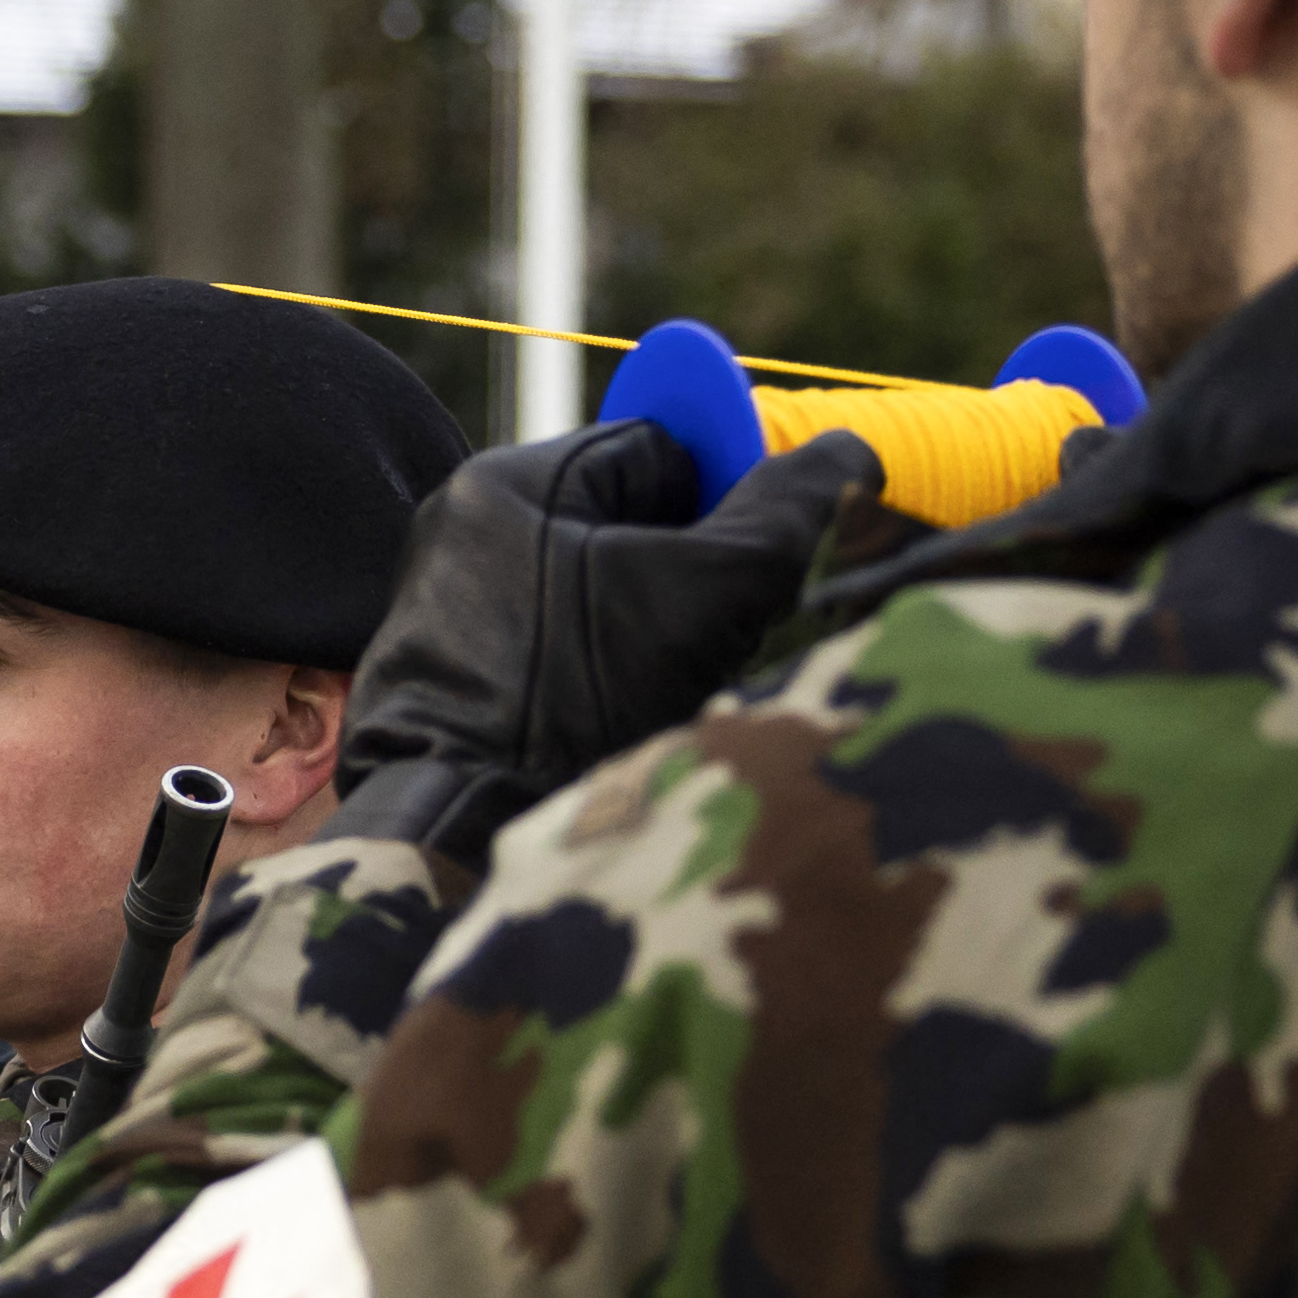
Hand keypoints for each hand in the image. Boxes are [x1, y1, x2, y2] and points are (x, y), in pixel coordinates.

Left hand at [334, 423, 879, 864]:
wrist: (458, 846)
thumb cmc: (575, 706)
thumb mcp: (708, 595)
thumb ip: (786, 515)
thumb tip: (847, 454)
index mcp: (505, 487)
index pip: (660, 451)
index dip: (730, 500)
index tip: (761, 564)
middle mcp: (462, 541)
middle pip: (632, 529)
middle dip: (696, 578)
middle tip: (726, 638)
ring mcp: (450, 622)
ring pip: (605, 602)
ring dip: (662, 640)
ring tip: (676, 695)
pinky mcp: (452, 695)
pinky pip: (562, 664)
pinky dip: (610, 690)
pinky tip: (626, 732)